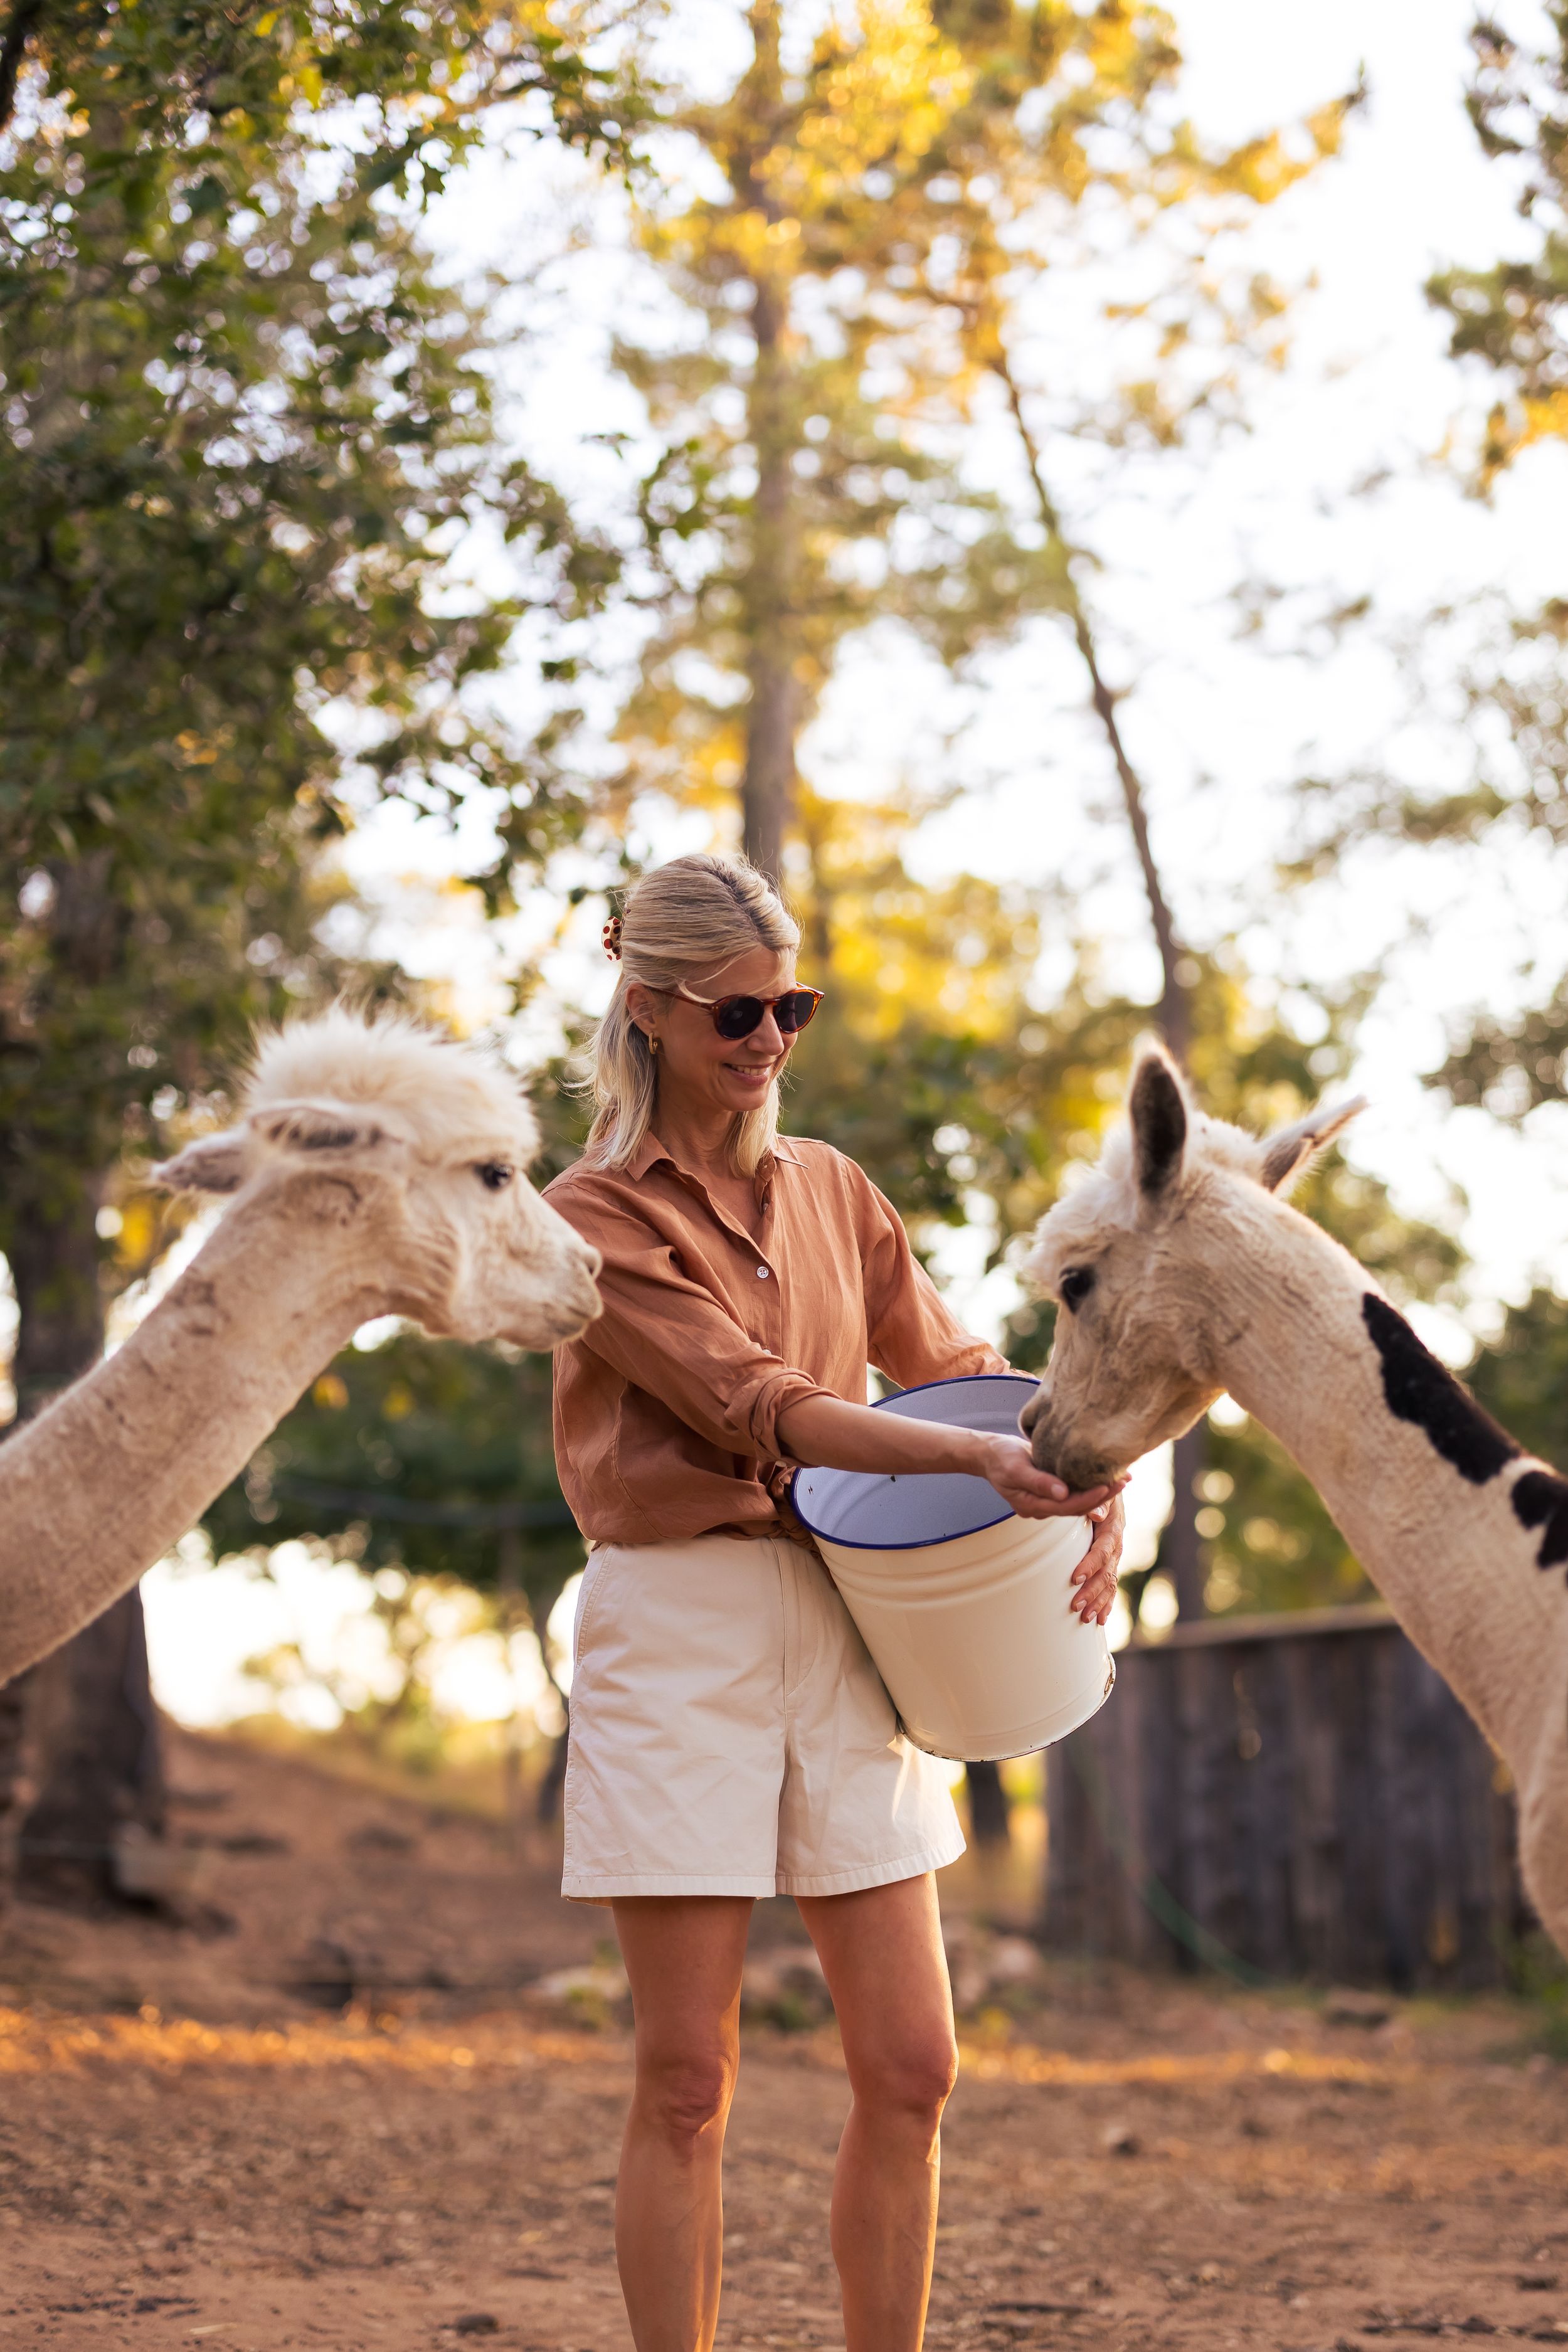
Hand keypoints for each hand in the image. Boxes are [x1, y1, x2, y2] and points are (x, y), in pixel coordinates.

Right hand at [978, 1434, 1124, 1530]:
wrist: (990, 1452)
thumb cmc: (1000, 1457)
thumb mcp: (1016, 1468)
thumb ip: (1039, 1482)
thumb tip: (1063, 1493)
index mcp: (1032, 1505)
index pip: (1068, 1506)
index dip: (1089, 1498)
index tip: (1108, 1485)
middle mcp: (1042, 1507)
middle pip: (1078, 1507)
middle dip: (1103, 1496)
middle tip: (1125, 1480)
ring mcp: (1048, 1500)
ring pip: (1079, 1501)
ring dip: (1101, 1491)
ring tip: (1123, 1477)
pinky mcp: (1052, 1490)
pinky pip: (1075, 1491)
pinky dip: (1091, 1484)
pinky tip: (1107, 1474)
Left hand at [1068, 1490, 1124, 1626]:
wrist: (1110, 1488)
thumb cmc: (1099, 1488)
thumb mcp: (1100, 1491)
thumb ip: (1100, 1502)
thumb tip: (1095, 1513)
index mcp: (1113, 1529)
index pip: (1102, 1550)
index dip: (1090, 1565)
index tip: (1075, 1578)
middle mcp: (1116, 1545)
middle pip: (1106, 1573)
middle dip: (1092, 1592)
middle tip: (1076, 1606)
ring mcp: (1115, 1556)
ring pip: (1110, 1583)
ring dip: (1098, 1602)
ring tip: (1086, 1618)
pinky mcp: (1111, 1563)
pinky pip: (1112, 1585)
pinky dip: (1107, 1603)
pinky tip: (1100, 1619)